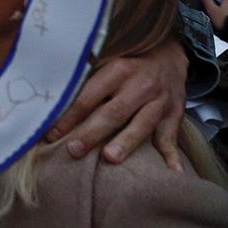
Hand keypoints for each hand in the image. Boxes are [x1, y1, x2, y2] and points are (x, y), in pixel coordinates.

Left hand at [46, 37, 187, 170]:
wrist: (169, 56)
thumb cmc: (128, 63)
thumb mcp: (108, 62)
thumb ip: (87, 80)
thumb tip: (54, 101)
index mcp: (118, 70)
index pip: (89, 97)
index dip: (70, 117)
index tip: (53, 134)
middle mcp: (140, 85)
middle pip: (113, 113)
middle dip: (92, 133)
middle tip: (74, 150)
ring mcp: (160, 100)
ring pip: (142, 125)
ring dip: (126, 143)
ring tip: (110, 158)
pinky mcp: (175, 113)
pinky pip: (172, 135)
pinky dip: (173, 154)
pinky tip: (172, 171)